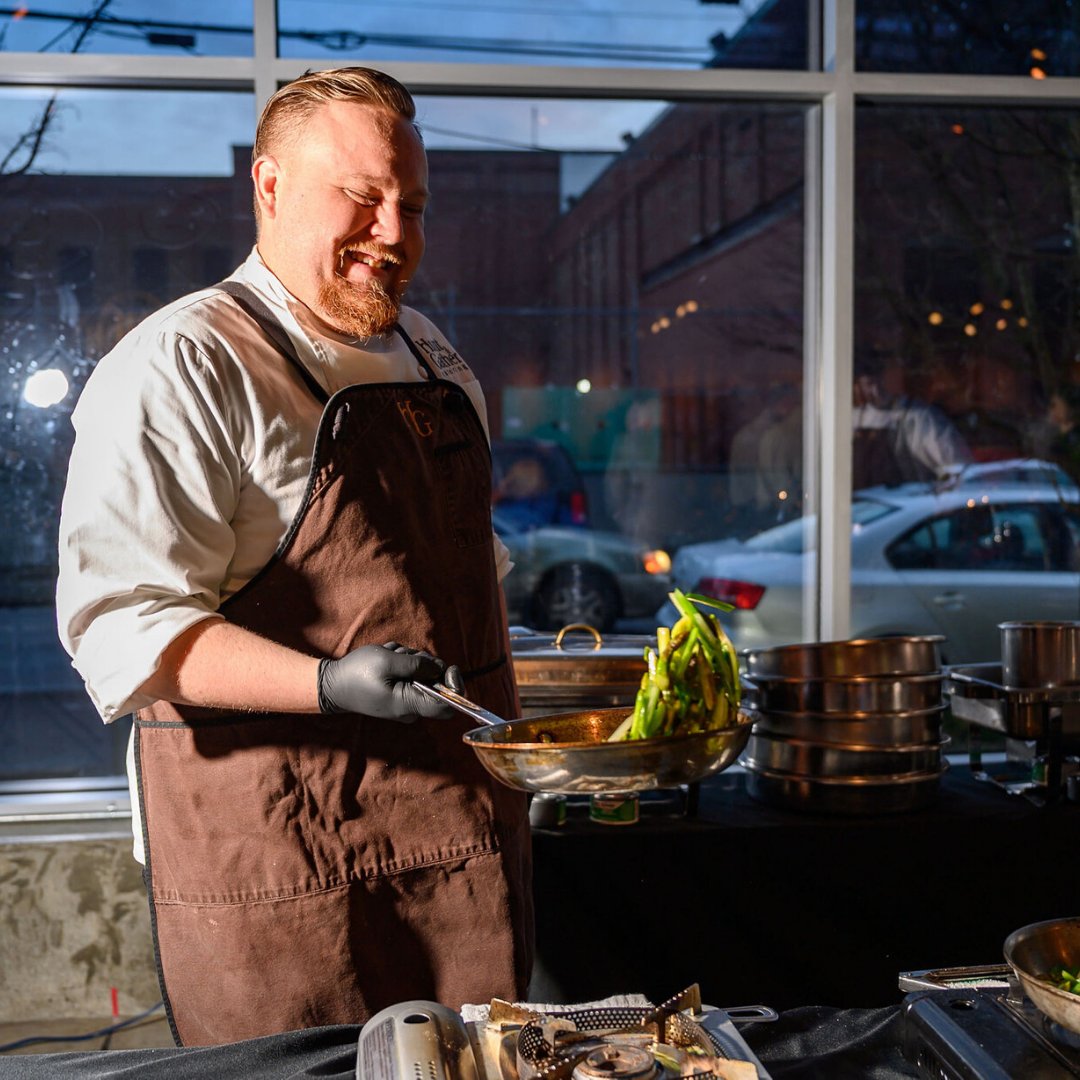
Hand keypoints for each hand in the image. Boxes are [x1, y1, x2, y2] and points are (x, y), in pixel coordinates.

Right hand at [317, 642, 463, 720]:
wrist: (332, 684)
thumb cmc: (357, 673)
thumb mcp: (387, 661)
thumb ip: (417, 665)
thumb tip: (440, 668)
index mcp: (409, 704)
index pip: (447, 706)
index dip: (455, 686)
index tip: (450, 668)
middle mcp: (411, 707)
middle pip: (437, 684)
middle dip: (424, 663)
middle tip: (401, 656)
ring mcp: (405, 701)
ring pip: (424, 675)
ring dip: (409, 659)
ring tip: (388, 657)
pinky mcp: (399, 693)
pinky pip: (412, 675)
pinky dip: (402, 663)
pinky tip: (386, 661)